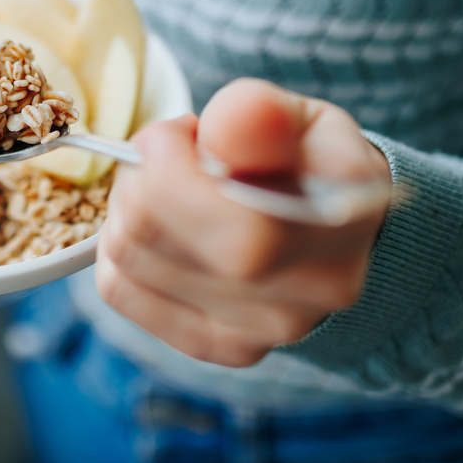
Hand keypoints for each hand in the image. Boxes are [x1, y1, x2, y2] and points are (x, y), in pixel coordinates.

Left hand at [96, 79, 390, 366]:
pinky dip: (119, 249)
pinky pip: (120, 289)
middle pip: (156, 234)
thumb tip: (230, 122)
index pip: (234, 225)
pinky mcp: (219, 346)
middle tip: (168, 154)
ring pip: (127, 257)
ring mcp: (264, 331)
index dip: (171, 165)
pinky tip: (156, 229)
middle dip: (142, 176)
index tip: (177, 132)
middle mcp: (312, 291)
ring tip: (166, 189)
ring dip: (126, 207)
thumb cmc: (308, 163)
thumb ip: (261, 116)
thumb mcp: (298, 119)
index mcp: (343, 220)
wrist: (336, 232)